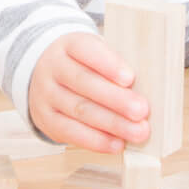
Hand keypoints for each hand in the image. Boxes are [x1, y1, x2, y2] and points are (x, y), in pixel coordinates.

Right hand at [27, 32, 149, 151]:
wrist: (45, 76)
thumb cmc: (84, 65)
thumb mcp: (95, 54)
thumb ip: (115, 67)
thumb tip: (143, 90)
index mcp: (69, 45)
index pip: (86, 50)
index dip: (108, 64)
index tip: (130, 78)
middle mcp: (53, 67)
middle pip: (84, 82)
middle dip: (116, 99)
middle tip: (142, 110)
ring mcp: (46, 94)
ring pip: (80, 109)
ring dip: (112, 123)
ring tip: (138, 132)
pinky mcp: (45, 119)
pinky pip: (70, 132)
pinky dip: (96, 140)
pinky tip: (116, 144)